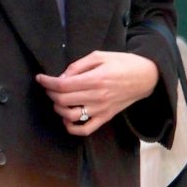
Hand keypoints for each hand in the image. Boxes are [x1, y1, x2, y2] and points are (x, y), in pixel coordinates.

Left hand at [36, 50, 159, 135]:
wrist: (146, 77)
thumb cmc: (122, 63)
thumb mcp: (99, 56)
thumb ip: (78, 66)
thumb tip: (61, 77)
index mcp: (95, 79)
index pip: (62, 85)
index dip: (47, 82)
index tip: (40, 78)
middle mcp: (97, 97)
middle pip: (63, 101)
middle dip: (50, 94)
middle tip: (49, 87)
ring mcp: (101, 110)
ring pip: (71, 117)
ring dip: (58, 109)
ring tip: (57, 100)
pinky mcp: (106, 118)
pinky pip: (86, 129)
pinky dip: (72, 128)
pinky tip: (66, 119)